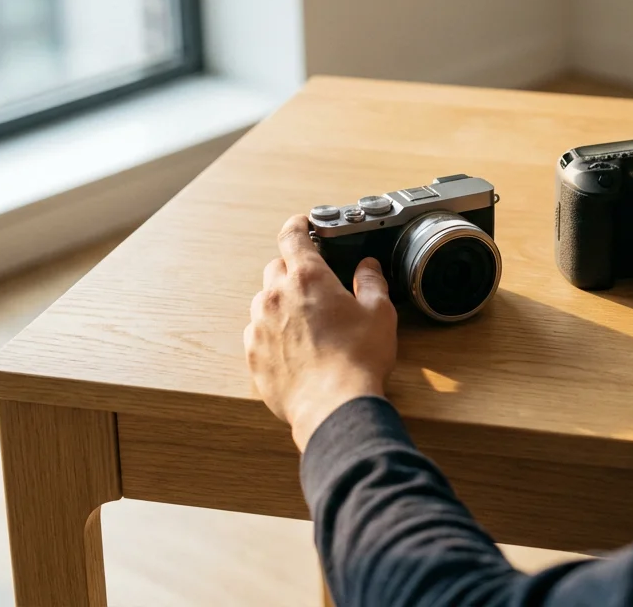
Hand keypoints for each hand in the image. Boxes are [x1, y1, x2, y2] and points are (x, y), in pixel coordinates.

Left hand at [245, 215, 397, 450]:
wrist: (333, 407)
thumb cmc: (358, 360)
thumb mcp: (379, 313)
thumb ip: (372, 282)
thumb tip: (367, 267)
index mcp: (308, 278)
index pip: (292, 236)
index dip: (297, 225)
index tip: (302, 224)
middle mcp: (276, 296)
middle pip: (276, 268)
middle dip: (294, 271)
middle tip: (316, 287)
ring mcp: (259, 326)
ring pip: (265, 301)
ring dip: (282, 304)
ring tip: (307, 324)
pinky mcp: (253, 354)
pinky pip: (257, 333)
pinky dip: (272, 334)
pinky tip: (295, 349)